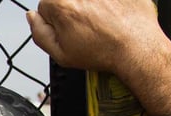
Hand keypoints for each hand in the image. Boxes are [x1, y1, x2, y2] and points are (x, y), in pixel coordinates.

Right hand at [27, 0, 163, 74]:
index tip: (69, 31)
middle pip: (66, 0)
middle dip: (73, 11)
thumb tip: (32, 18)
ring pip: (86, 0)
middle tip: (87, 27)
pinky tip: (113, 15)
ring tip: (103, 22)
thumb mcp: (61, 55)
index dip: (55, 22)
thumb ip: (39, 34)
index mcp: (62, 4)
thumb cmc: (103, 52)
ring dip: (92, 7)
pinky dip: (109, 5)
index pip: (46, 6)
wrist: (138, 48)